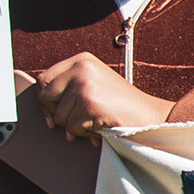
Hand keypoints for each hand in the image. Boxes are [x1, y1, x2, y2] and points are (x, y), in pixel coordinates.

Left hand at [22, 52, 171, 138]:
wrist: (150, 116)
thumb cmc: (122, 105)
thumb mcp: (95, 84)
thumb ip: (69, 87)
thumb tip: (44, 106)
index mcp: (82, 60)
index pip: (45, 79)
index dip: (47, 99)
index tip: (53, 111)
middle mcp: (81, 68)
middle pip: (45, 96)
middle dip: (55, 113)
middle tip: (74, 119)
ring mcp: (85, 85)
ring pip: (58, 115)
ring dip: (74, 125)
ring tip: (94, 119)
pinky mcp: (89, 104)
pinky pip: (71, 127)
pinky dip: (84, 133)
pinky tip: (99, 126)